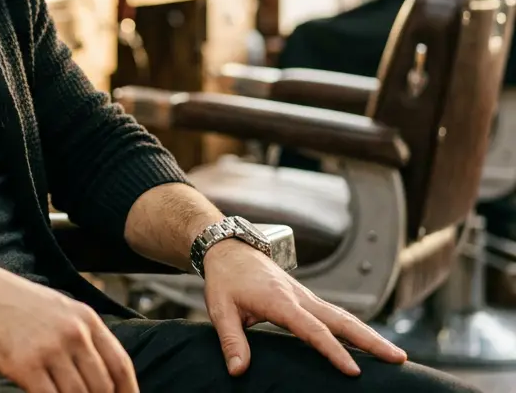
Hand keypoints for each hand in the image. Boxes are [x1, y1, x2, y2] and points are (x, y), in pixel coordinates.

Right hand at [0, 263, 137, 392]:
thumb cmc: (17, 303)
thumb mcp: (60, 309)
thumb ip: (83, 337)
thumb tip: (100, 376)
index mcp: (86, 319)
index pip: (120, 365)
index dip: (128, 392)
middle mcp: (73, 333)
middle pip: (102, 386)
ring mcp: (49, 350)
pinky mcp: (24, 365)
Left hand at [202, 241, 406, 376]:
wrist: (229, 249)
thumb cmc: (225, 279)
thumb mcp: (220, 309)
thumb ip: (231, 340)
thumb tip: (238, 370)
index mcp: (280, 301)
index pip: (312, 329)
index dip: (334, 351)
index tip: (354, 370)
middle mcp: (300, 297)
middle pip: (341, 320)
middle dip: (371, 340)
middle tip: (398, 358)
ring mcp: (306, 296)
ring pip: (343, 316)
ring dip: (370, 334)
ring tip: (395, 354)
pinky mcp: (306, 298)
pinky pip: (335, 314)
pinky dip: (355, 328)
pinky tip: (368, 342)